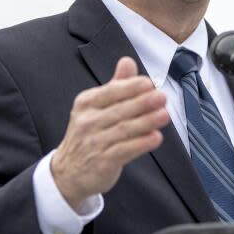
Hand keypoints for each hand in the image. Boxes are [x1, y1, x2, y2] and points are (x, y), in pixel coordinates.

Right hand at [51, 57, 167, 209]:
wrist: (68, 172)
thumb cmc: (89, 135)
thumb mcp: (96, 107)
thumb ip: (116, 85)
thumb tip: (128, 61)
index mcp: (87, 103)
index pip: (111, 92)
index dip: (130, 87)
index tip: (148, 83)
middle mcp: (87, 121)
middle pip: (119, 110)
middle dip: (142, 103)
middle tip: (161, 97)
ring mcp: (93, 142)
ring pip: (124, 129)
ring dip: (146, 122)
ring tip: (164, 115)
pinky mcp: (102, 162)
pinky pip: (124, 150)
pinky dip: (141, 144)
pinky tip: (156, 138)